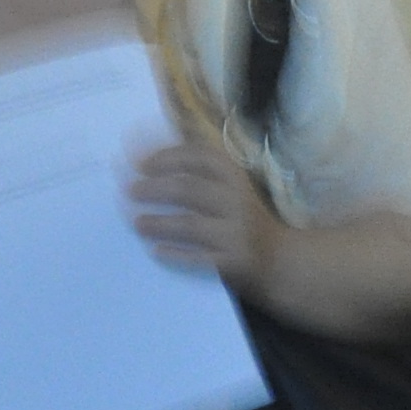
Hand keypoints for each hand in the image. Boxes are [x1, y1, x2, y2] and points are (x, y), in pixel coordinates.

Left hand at [129, 133, 282, 294]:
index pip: (200, 157)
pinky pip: (200, 259)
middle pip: (189, 189)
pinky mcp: (234, 261)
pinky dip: (177, 254)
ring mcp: (237, 232)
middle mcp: (238, 201)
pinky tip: (156, 251)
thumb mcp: (231, 187)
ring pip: (191, 225)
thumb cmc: (244, 218)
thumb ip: (199, 170)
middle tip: (130, 191)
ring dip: (159, 223)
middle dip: (155, 188)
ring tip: (136, 223)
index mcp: (235, 177)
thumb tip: (152, 148)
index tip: (141, 161)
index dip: (168, 156)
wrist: (281, 259)